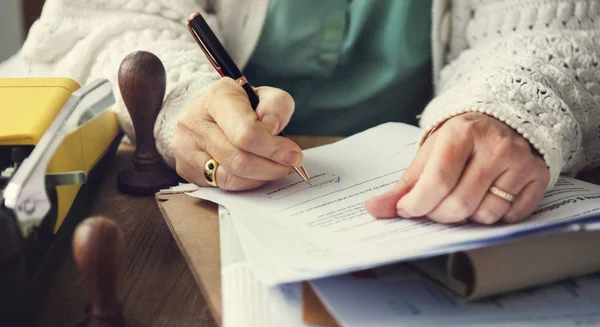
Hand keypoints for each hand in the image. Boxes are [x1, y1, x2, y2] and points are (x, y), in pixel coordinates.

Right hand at [171, 77, 301, 189]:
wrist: (207, 112)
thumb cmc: (241, 105)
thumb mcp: (264, 96)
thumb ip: (276, 108)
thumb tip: (273, 132)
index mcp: (217, 98)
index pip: (246, 133)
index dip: (274, 149)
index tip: (294, 154)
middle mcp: (194, 122)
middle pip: (239, 160)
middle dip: (271, 167)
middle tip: (290, 166)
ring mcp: (186, 148)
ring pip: (231, 178)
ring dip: (261, 177)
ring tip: (275, 168)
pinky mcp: (186, 168)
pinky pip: (222, 186)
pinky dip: (246, 183)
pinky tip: (257, 174)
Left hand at [364, 112, 549, 224]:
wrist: (503, 119)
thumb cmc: (460, 140)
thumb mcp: (429, 154)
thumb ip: (403, 186)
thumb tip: (373, 209)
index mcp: (461, 134)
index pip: (436, 182)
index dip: (417, 204)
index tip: (408, 209)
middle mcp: (495, 146)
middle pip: (459, 204)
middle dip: (440, 214)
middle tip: (436, 206)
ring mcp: (520, 162)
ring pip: (486, 215)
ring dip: (468, 216)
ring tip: (464, 196)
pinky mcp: (538, 176)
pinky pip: (511, 217)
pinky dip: (495, 216)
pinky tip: (488, 197)